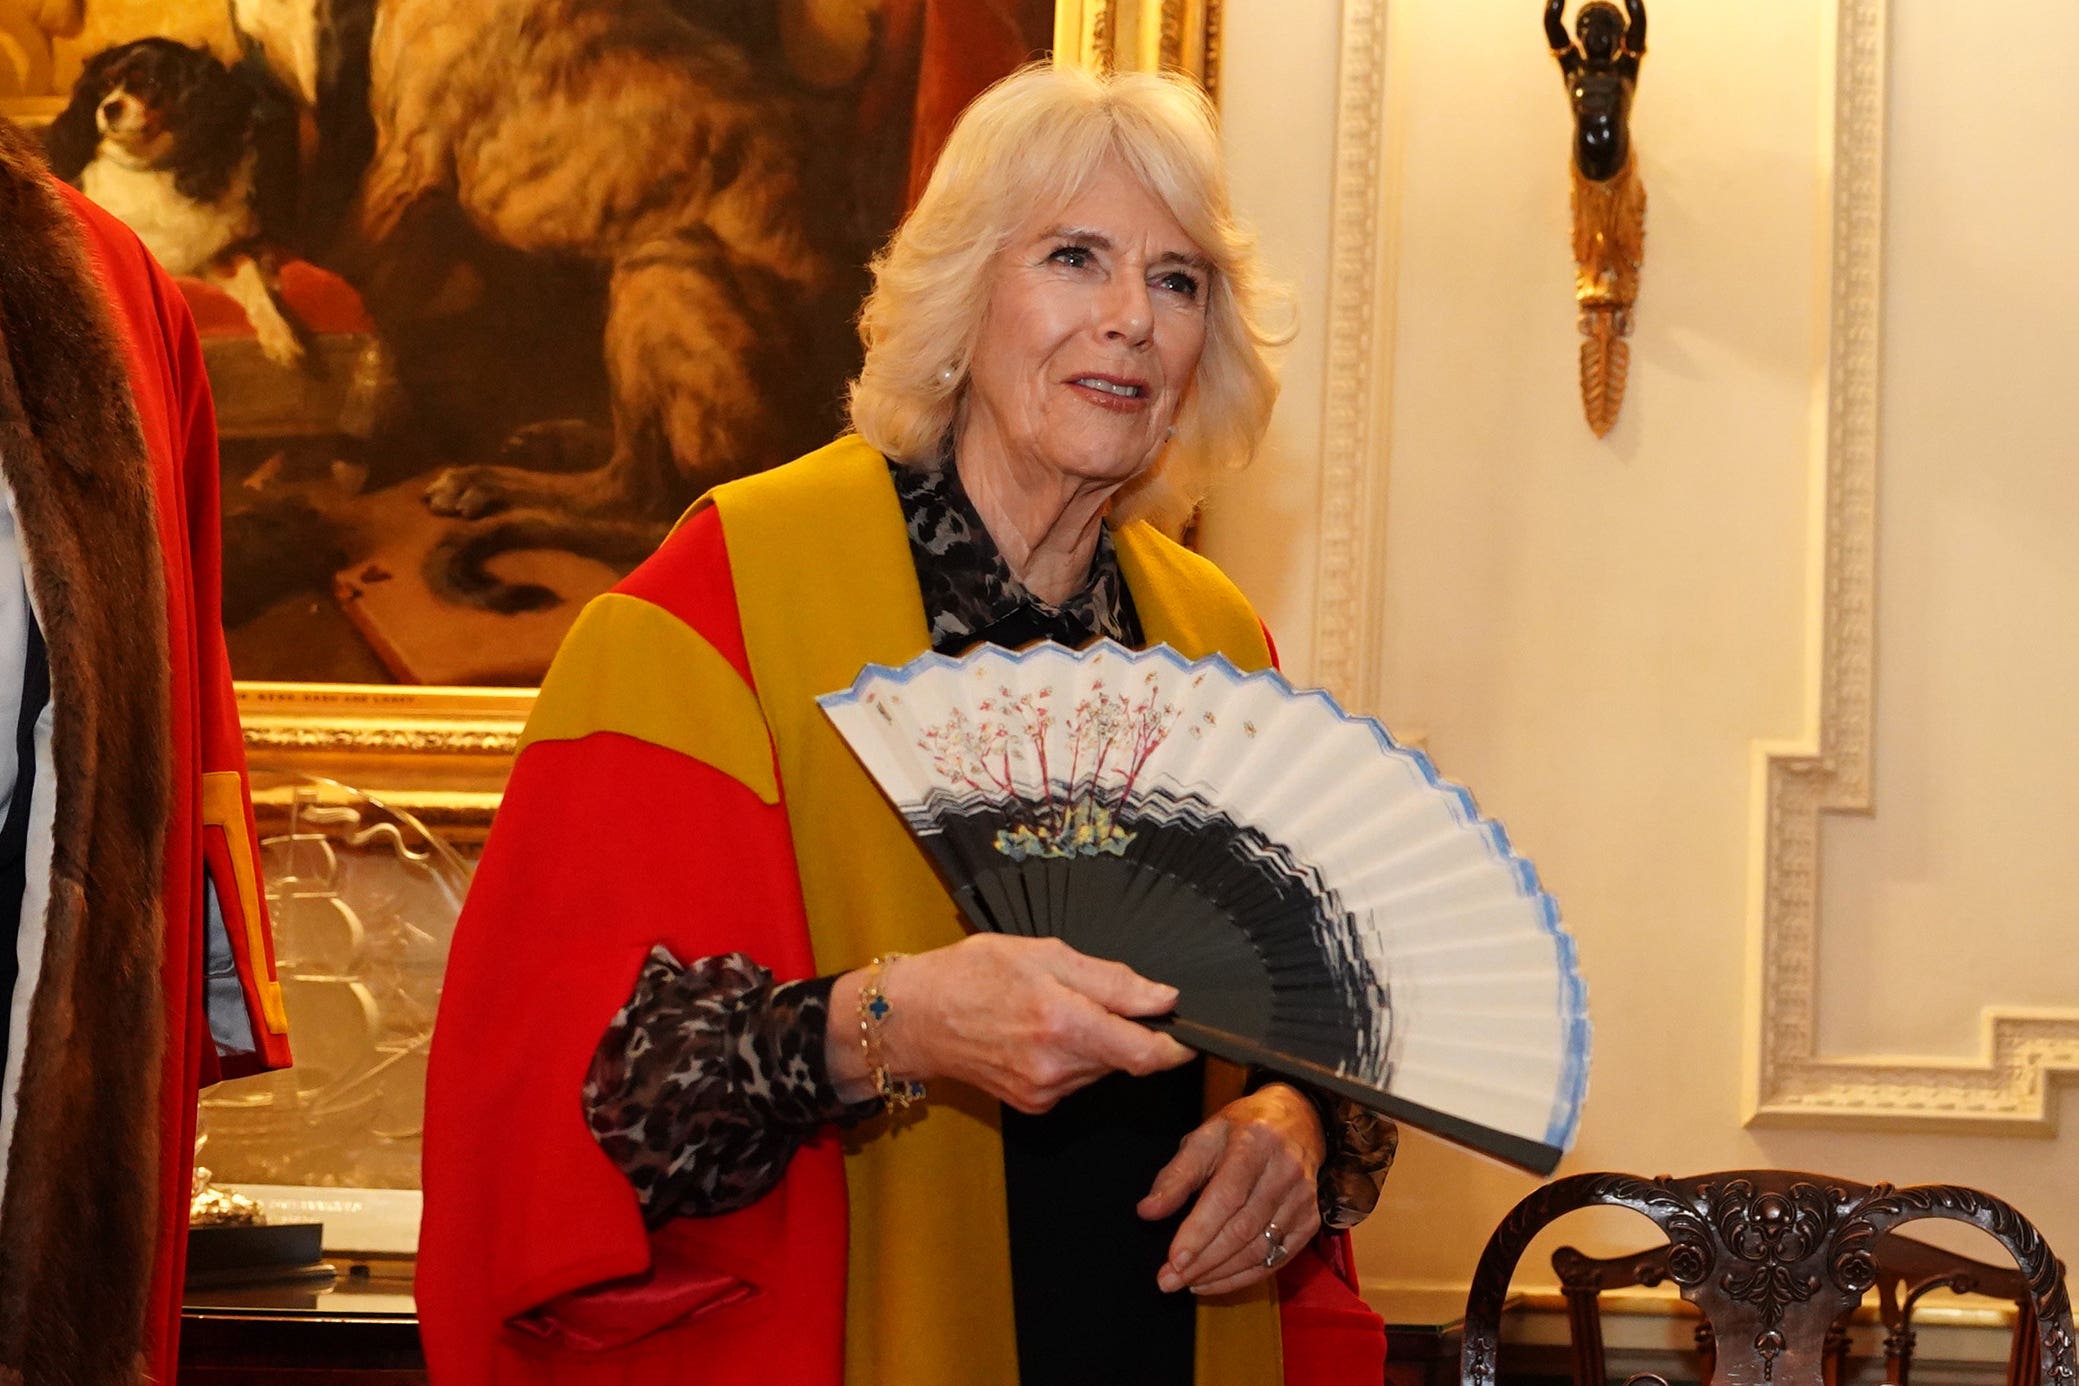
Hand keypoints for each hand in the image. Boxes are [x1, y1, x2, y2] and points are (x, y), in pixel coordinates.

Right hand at [828, 935, 1193, 1111]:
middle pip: (1125, 1059)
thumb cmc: (972, 974)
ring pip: (1101, 1069)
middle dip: (1127, 1031)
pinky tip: (1039, 1034)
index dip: (1176, 1046)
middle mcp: (1057, 1066)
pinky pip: (1075, 1080)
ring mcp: (1043, 1091)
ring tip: (1056, 1010)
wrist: (914, 1018)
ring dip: (1098, 1043)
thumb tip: (1163, 999)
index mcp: (1063, 1022)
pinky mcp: (1033, 1105)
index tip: (1187, 1032)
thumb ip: (1110, 980)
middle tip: (1095, 997)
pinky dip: (1073, 1057)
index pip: (1146, 1054)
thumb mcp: (1043, 953)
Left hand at [1140, 1084, 1325, 1295]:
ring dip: (1220, 1273)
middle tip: (1169, 1281)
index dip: (1199, 1232)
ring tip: (1187, 1283)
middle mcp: (1284, 1172)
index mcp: (1254, 1144)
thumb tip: (1147, 1212)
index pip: (1226, 1197)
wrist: (1299, 1121)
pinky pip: (1277, 1259)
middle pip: (1242, 1228)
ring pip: (1259, 1249)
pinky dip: (1244, 1277)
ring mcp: (1302, 1199)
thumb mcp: (1205, 1138)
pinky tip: (1216, 1282)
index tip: (1172, 1260)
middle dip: (1203, 1261)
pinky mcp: (1310, 1220)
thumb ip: (1176, 1175)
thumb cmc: (1242, 1130)